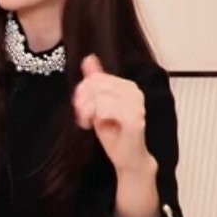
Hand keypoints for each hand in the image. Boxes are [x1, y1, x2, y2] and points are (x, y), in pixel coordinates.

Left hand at [73, 55, 155, 173]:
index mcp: (127, 86)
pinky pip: (107, 108)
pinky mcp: (135, 119)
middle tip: (82, 116)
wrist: (127, 158)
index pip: (96, 77)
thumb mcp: (98, 104)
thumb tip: (89, 58)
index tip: (79, 107)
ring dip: (88, 110)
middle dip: (83, 100)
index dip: (82, 92)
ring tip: (89, 122)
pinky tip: (98, 124)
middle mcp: (135, 91)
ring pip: (100, 94)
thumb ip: (95, 81)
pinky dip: (97, 116)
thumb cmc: (113, 132)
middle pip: (96, 84)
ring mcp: (137, 105)